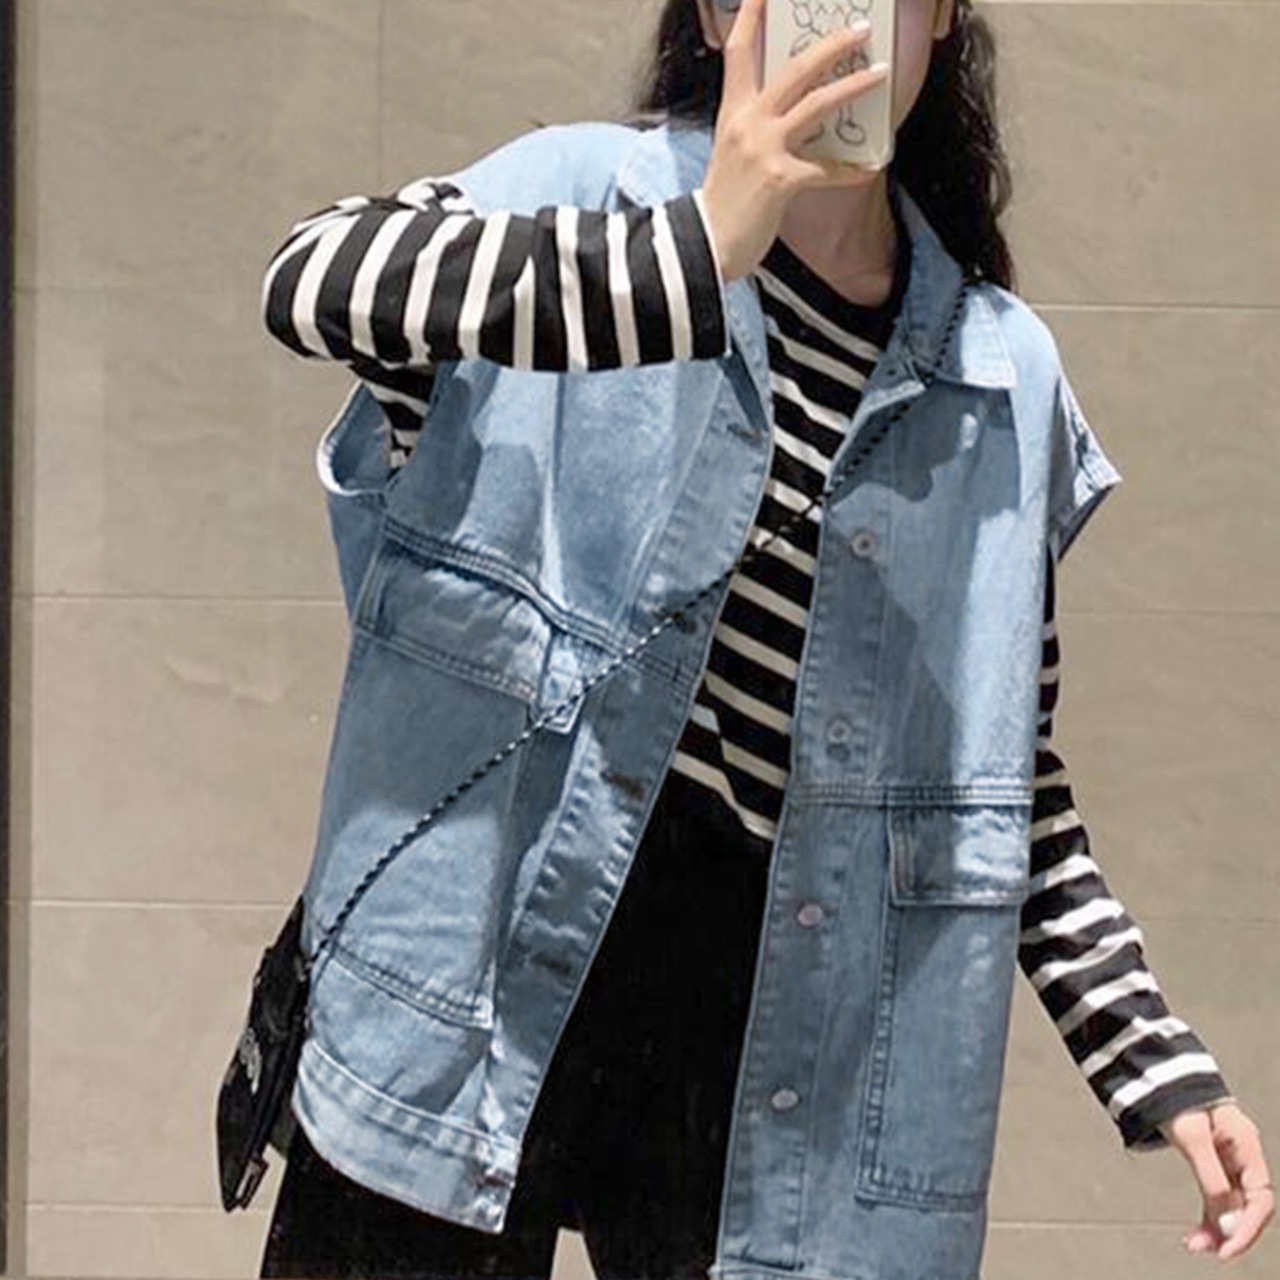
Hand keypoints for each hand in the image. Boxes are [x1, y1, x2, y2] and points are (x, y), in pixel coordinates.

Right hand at [699, 0, 887, 282]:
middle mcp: (747, 122)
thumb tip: (790, 118)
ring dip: (854, 85)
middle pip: (794, 69)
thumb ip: (755, 130)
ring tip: (881, 72)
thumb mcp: (731, 154)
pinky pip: (826, 168)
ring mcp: (764, 148)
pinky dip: (851, 170)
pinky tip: (871, 168)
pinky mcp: (781, 178)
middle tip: (860, 29)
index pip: (739, 52)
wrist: (705, 245)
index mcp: (733, 113)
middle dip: (831, 45)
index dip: (752, 16)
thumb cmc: (721, 204)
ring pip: (817, 104)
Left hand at [1157, 1100, 1273, 1261]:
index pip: (1261, 1199)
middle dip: (1230, 1231)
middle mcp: (1242, 1156)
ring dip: (1216, 1228)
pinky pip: (1217, 1197)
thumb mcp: (1193, 1137)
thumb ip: (1212, 1179)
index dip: (1247, 1227)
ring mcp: (1228, 1161)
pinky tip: (1197, 1232)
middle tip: (1206, 1249)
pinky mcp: (1212, 1163)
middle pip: (1248, 1206)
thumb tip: (1226, 1222)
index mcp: (1246, 1145)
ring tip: (1195, 1244)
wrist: (1155, 1074)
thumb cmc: (1176, 1096)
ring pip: (1232, 1206)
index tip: (1226, 1248)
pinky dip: (1209, 1216)